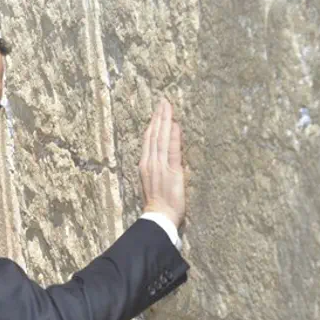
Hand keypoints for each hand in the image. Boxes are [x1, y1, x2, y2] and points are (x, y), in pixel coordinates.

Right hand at [139, 98, 185, 227]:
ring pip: (161, 138)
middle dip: (158, 116)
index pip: (149, 139)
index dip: (153, 123)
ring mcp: (160, 166)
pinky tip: (175, 124)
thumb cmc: (158, 204)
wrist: (158, 217)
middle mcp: (150, 162)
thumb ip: (156, 167)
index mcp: (145, 164)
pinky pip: (172, 150)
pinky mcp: (172, 171)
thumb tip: (161, 156)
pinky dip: (174, 136)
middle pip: (154, 134)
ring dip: (165, 121)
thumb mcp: (152, 182)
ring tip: (167, 106)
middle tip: (163, 101)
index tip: (157, 111)